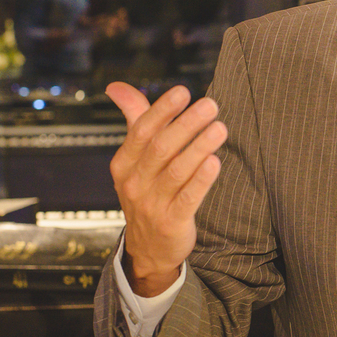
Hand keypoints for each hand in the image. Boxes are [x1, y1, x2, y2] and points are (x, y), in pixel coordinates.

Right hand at [106, 82, 227, 295]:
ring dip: (199, 147)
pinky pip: (187, 198)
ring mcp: (151, 204)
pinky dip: (201, 180)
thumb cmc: (146, 194)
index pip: (141, 131)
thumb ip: (134, 121)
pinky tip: (214, 161)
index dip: (162, 110)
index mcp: (124, 164)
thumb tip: (117, 87)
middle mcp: (135, 183)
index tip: (183, 92)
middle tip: (210, 105)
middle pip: (161, 147)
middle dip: (187, 124)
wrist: (148, 249)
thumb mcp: (135, 160)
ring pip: (176, 171)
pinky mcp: (171, 223)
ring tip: (219, 127)